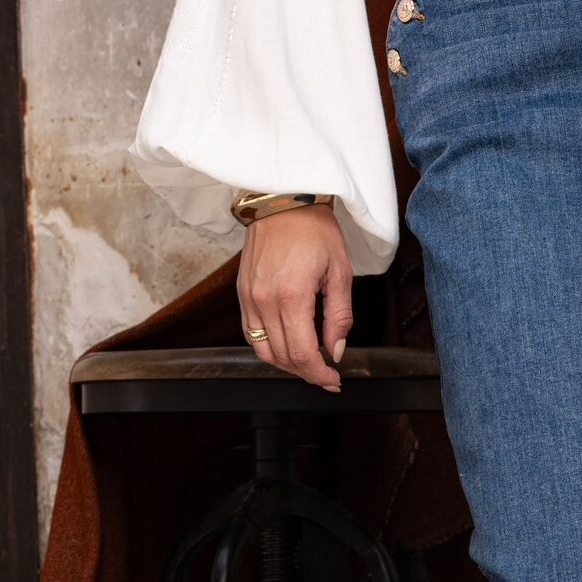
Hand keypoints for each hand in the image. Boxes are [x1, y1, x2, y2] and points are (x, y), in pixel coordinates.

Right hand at [237, 205, 353, 392]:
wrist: (283, 200)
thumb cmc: (315, 230)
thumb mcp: (340, 273)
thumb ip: (339, 317)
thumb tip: (335, 351)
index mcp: (291, 296)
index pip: (302, 354)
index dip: (319, 375)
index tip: (333, 381)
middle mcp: (264, 300)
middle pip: (282, 357)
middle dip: (307, 372)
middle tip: (327, 375)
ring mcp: (248, 297)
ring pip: (263, 350)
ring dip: (286, 364)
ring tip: (308, 363)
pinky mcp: (241, 292)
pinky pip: (250, 333)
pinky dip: (268, 347)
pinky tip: (287, 345)